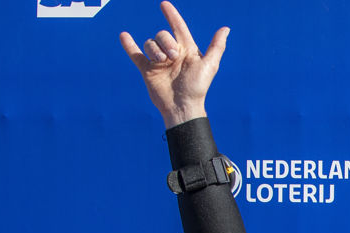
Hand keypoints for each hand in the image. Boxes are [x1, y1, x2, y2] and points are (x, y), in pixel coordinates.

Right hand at [120, 2, 227, 127]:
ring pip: (150, 43)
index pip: (178, 27)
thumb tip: (225, 29)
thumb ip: (216, 46)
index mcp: (186, 50)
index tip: (164, 4)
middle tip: (173, 57)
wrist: (181, 106)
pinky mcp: (147, 69)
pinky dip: (129, 45)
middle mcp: (172, 53)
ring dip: (154, 50)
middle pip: (162, 35)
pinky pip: (135, 53)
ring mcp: (159, 61)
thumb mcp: (209, 65)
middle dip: (165, 41)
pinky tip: (124, 35)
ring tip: (161, 62)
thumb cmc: (197, 87)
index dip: (172, 15)